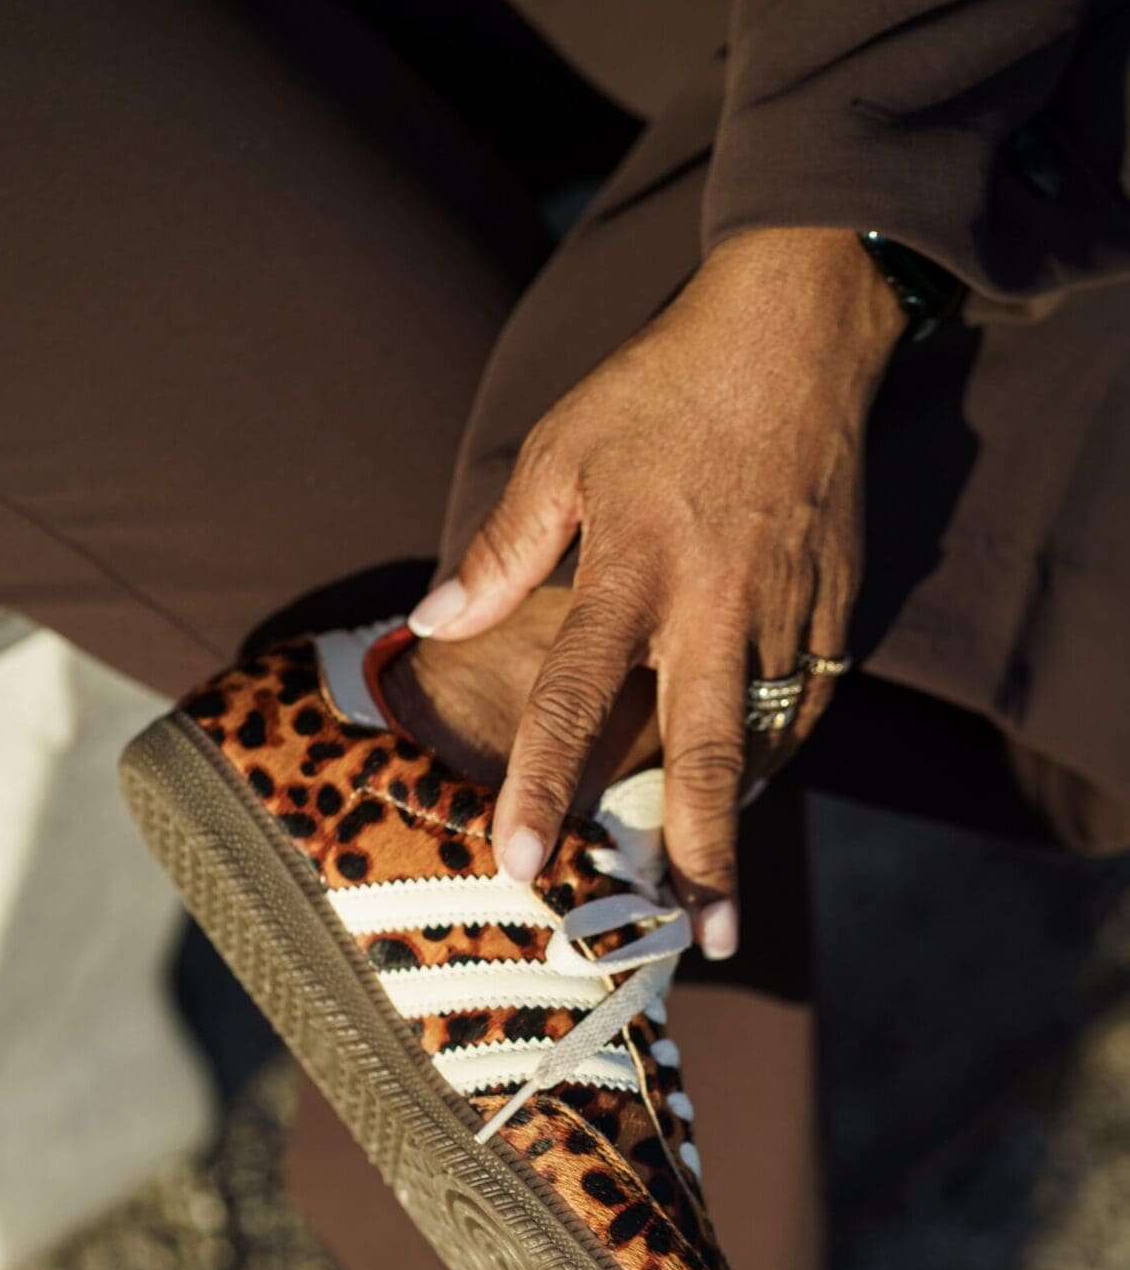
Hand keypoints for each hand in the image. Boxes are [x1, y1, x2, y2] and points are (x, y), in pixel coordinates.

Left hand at [408, 227, 901, 958]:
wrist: (800, 330)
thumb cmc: (664, 389)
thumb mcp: (564, 449)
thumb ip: (501, 548)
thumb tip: (433, 624)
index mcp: (635, 571)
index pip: (576, 699)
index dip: (544, 785)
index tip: (521, 862)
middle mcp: (715, 607)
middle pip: (706, 756)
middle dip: (702, 857)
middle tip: (699, 939)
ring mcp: (786, 612)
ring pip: (762, 742)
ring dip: (741, 825)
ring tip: (720, 904)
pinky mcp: (836, 608)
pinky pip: (804, 705)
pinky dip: (776, 756)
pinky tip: (752, 795)